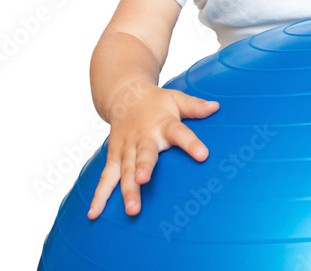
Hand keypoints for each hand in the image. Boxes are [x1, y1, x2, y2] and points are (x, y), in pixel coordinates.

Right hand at [86, 80, 219, 218]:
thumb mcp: (176, 99)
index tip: (202, 155)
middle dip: (143, 168)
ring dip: (126, 189)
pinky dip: (99, 195)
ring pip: (124, 170)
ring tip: (131, 209)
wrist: (124, 96)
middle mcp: (143, 137)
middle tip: (143, 180)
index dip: (190, 143)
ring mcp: (126, 148)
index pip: (179, 133)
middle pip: (144, 154)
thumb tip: (216, 106)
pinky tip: (94, 213)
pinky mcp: (114, 157)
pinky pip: (106, 178)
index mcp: (163, 123)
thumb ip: (194, 106)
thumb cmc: (156, 102)